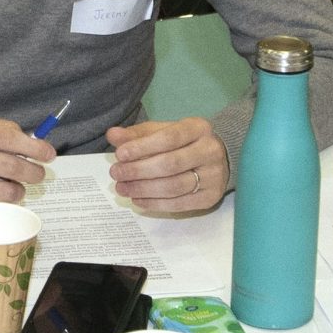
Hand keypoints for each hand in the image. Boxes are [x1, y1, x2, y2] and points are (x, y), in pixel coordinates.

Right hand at [0, 113, 53, 212]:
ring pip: (5, 192)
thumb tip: (33, 142)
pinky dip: (0, 204)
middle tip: (38, 174)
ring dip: (18, 191)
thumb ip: (1, 129)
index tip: (49, 155)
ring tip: (15, 186)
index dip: (36, 149)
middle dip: (34, 173)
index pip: (12, 139)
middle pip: (13, 167)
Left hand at [106, 118, 227, 215]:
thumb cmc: (184, 143)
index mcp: (199, 128)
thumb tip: (113, 135)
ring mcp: (214, 176)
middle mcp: (210, 151)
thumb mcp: (163, 132)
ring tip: (122, 188)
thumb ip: (138, 134)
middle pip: (170, 164)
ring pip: (173, 187)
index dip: (142, 147)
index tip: (120, 154)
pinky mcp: (211, 197)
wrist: (219, 159)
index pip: (169, 138)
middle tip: (116, 174)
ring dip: (143, 190)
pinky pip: (178, 204)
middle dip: (138, 171)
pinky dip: (154, 204)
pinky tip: (137, 200)